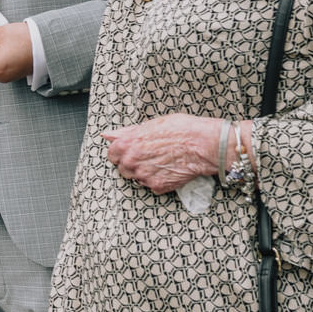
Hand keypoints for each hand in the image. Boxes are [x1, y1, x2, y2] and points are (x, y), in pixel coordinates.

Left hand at [100, 113, 222, 194]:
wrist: (203, 144)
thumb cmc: (181, 130)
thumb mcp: (150, 124)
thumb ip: (127, 133)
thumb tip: (108, 135)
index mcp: (126, 144)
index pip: (112, 155)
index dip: (122, 153)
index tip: (131, 152)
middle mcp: (131, 161)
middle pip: (123, 169)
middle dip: (133, 164)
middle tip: (149, 157)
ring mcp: (143, 176)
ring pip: (137, 179)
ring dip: (145, 173)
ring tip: (161, 163)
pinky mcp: (157, 186)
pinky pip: (152, 186)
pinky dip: (159, 181)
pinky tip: (169, 170)